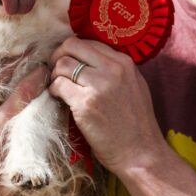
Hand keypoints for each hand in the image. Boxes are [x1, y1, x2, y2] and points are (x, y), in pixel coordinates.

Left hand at [48, 36, 164, 172]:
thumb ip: (115, 70)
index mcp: (124, 62)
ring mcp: (99, 85)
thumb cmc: (137, 124)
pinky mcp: (85, 104)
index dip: (74, 50)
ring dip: (55, 75)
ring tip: (58, 87)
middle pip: (72, 45)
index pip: (89, 42)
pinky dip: (54, 90)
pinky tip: (59, 98)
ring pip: (62, 64)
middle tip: (56, 69)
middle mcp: (112, 69)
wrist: (141, 153)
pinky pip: (59, 85)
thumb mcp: (134, 85)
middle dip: (58, 55)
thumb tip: (89, 59)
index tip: (69, 61)